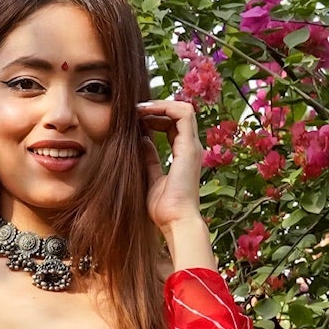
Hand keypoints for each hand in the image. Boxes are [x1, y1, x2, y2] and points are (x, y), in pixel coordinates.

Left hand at [138, 99, 211, 262]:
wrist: (175, 222)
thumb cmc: (164, 209)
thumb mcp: (151, 178)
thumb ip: (149, 159)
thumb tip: (142, 140)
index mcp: (183, 155)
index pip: (173, 125)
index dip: (155, 117)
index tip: (136, 119)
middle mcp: (190, 148)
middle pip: (178, 114)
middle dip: (157, 108)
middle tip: (135, 111)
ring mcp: (192, 146)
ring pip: (183, 109)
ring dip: (160, 105)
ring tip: (140, 109)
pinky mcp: (189, 147)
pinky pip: (182, 114)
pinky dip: (165, 108)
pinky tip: (146, 113)